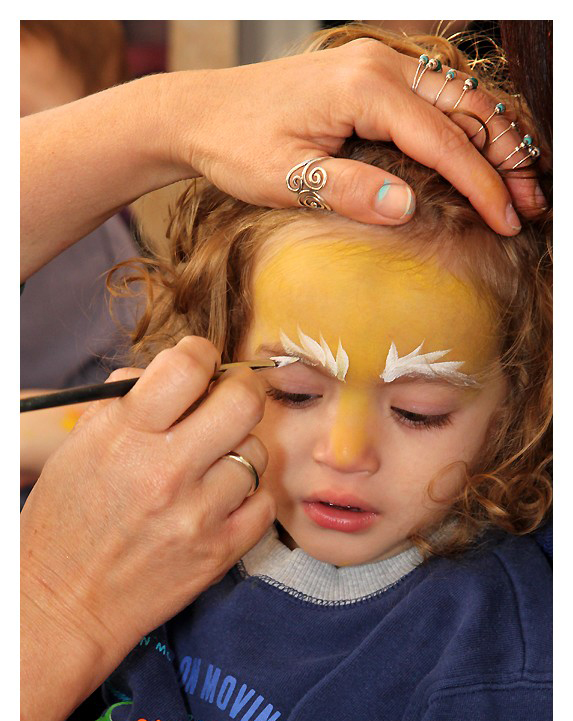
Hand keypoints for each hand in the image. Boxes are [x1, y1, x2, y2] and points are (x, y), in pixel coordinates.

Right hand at [21, 336, 275, 720]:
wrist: (65, 603)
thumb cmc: (67, 521)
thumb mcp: (80, 447)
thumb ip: (127, 402)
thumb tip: (175, 370)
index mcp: (126, 436)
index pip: (188, 366)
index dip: (200, 353)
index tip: (199, 361)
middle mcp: (167, 471)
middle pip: (243, 402)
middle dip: (238, 392)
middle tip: (226, 403)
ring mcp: (199, 514)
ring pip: (257, 451)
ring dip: (239, 450)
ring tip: (211, 465)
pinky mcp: (222, 551)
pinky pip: (265, 501)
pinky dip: (249, 495)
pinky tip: (222, 500)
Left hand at [169, 38, 542, 236]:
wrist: (198, 111)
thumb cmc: (235, 143)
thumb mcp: (286, 178)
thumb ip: (350, 190)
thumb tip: (409, 207)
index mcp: (365, 88)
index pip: (443, 140)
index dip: (481, 183)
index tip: (507, 220)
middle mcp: (380, 66)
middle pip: (466, 109)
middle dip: (504, 158)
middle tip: (530, 204)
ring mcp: (375, 65)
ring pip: (456, 98)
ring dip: (491, 139)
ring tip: (516, 183)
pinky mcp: (367, 76)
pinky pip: (431, 98)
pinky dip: (462, 126)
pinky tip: (473, 155)